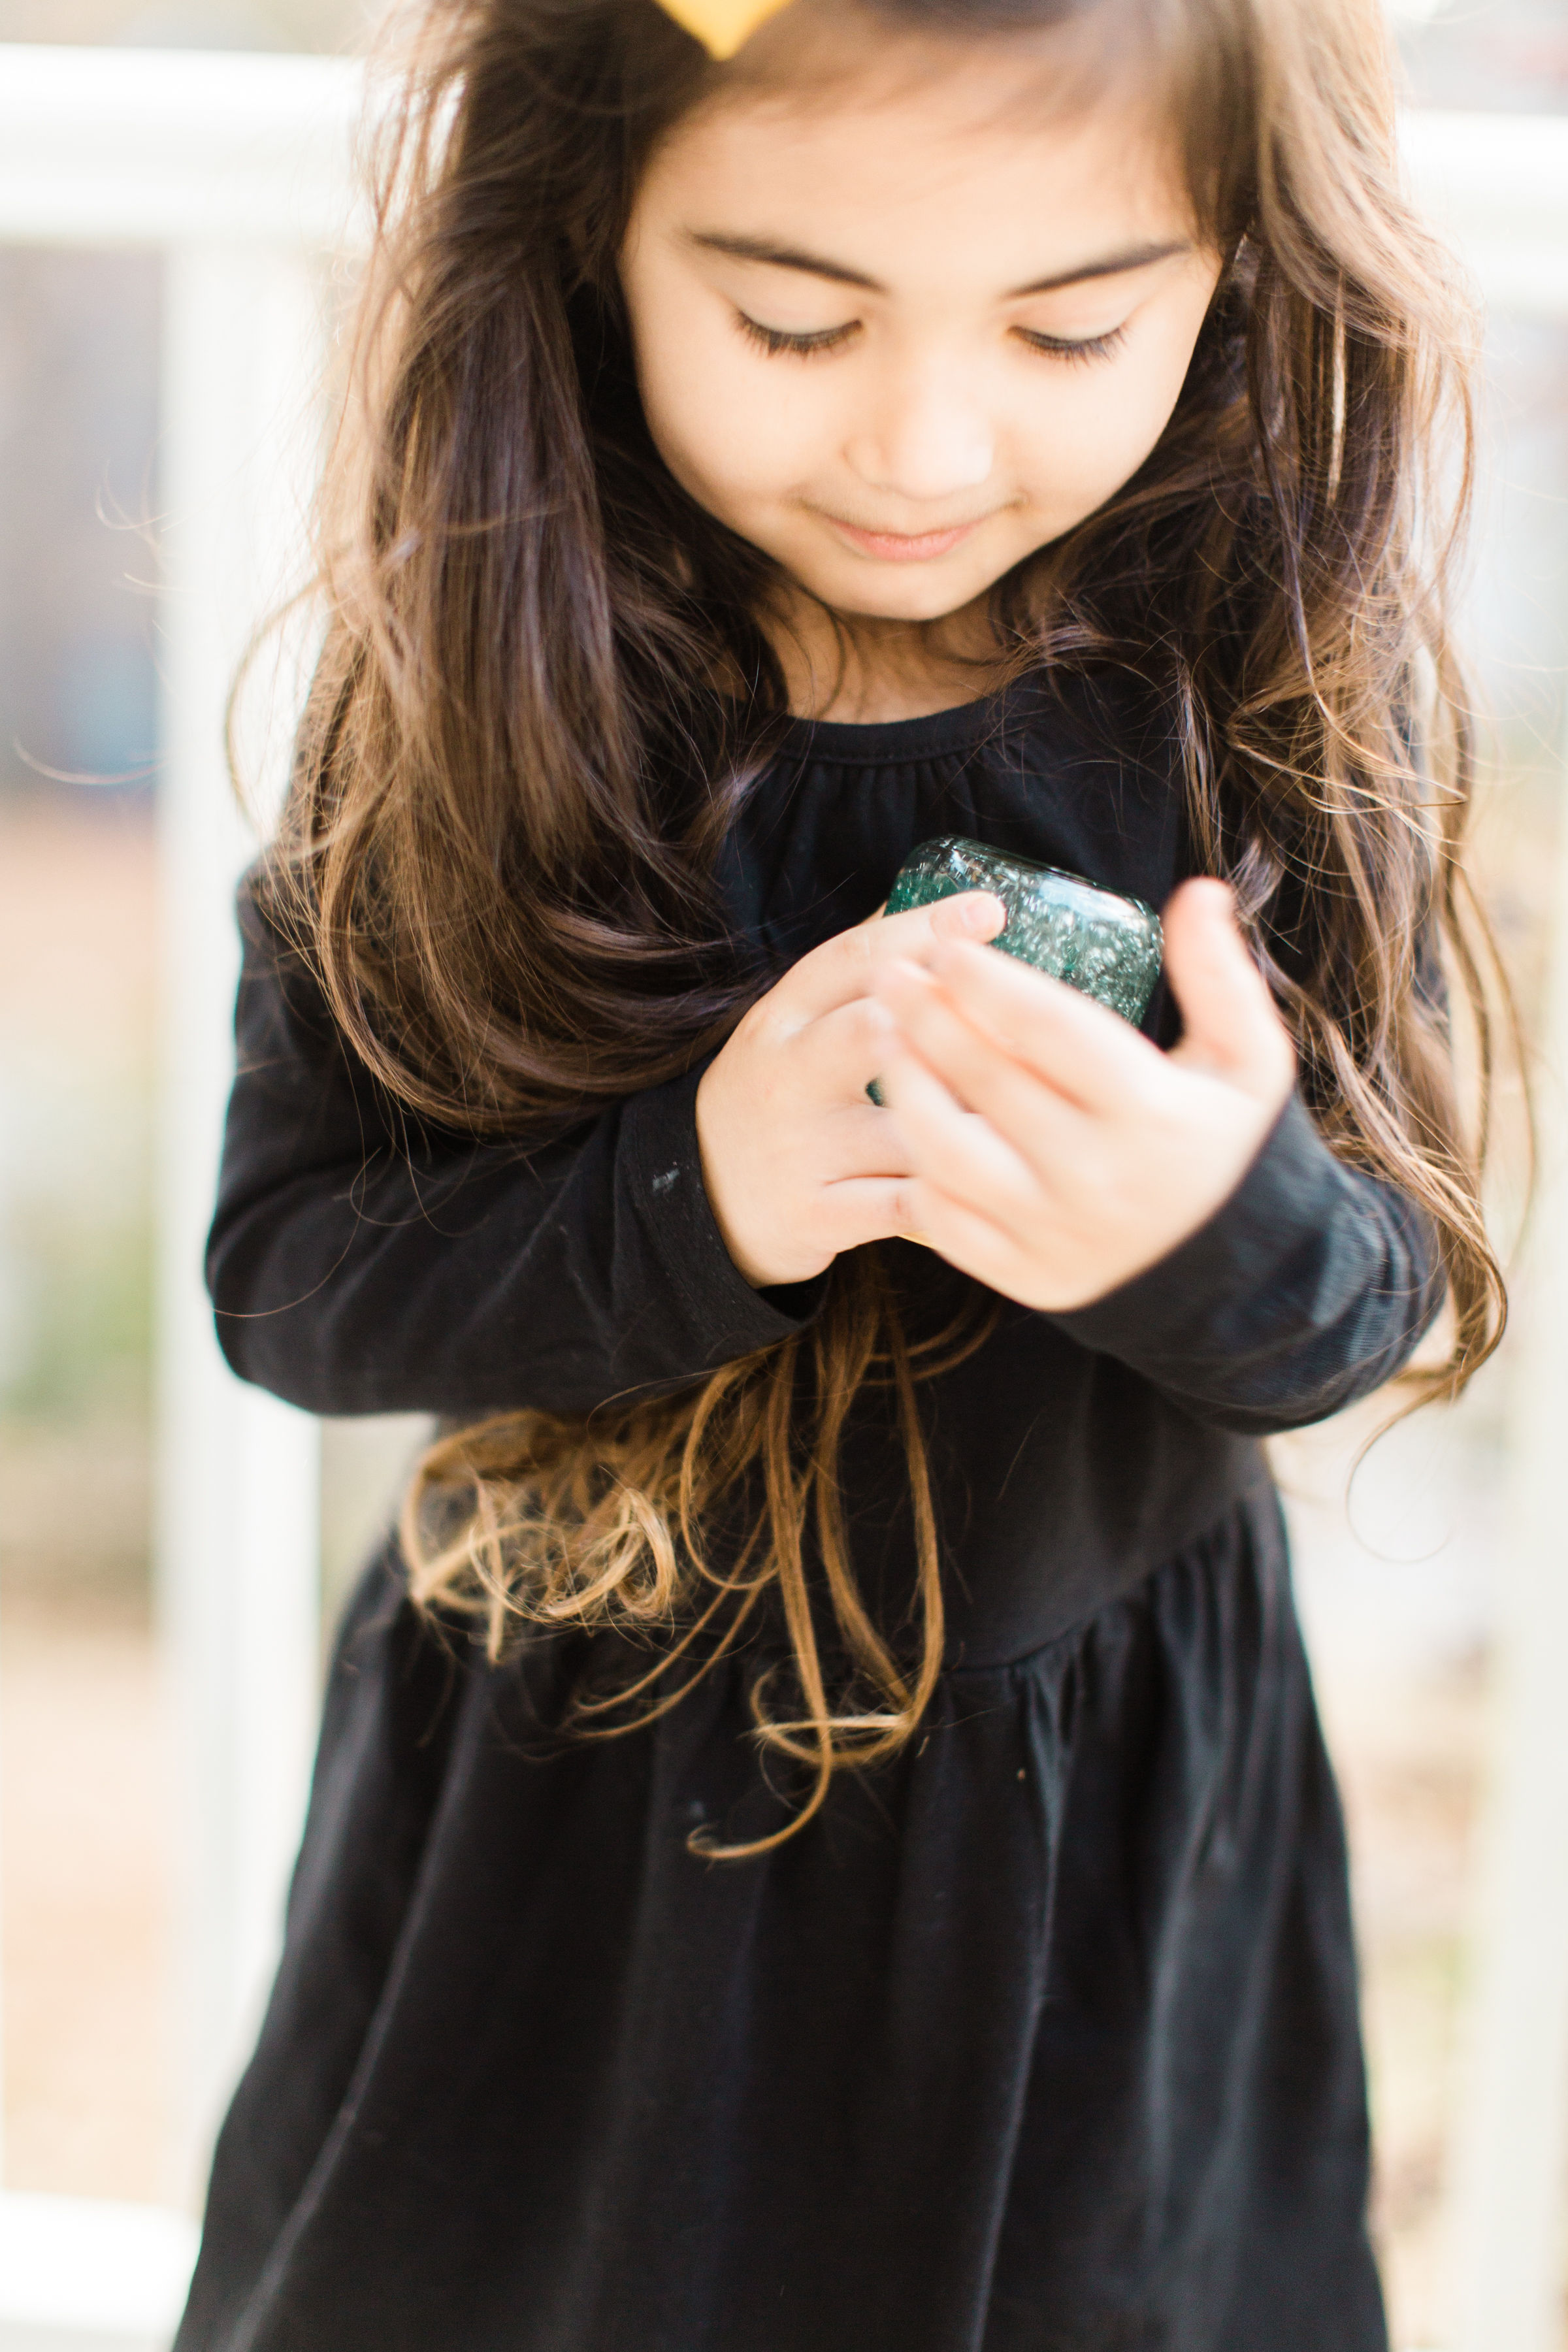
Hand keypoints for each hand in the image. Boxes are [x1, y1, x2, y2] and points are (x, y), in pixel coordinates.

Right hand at [695, 891, 1005, 1287]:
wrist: (705, 1202)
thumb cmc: (781, 1098)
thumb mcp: (794, 1026)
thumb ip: (859, 977)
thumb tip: (947, 914)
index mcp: (783, 1017)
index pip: (851, 960)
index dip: (921, 931)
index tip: (988, 912)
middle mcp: (786, 1076)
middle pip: (868, 1034)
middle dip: (945, 1021)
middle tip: (1014, 1020)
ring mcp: (800, 1148)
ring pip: (902, 1126)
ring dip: (972, 1115)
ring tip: (1035, 1107)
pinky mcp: (817, 1213)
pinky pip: (905, 1206)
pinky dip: (959, 1195)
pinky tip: (1006, 1181)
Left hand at [868, 878, 1295, 1310]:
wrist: (1230, 1272)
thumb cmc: (1226, 1147)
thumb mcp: (1249, 1061)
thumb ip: (1219, 976)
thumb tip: (1198, 891)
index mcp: (1149, 1114)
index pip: (1049, 1030)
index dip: (988, 981)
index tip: (946, 945)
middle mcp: (1096, 1177)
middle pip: (986, 1080)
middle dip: (926, 1016)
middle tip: (889, 973)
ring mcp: (1053, 1233)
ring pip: (947, 1151)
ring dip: (904, 1085)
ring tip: (881, 1034)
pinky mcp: (1023, 1275)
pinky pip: (945, 1218)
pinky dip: (916, 1165)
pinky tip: (904, 1116)